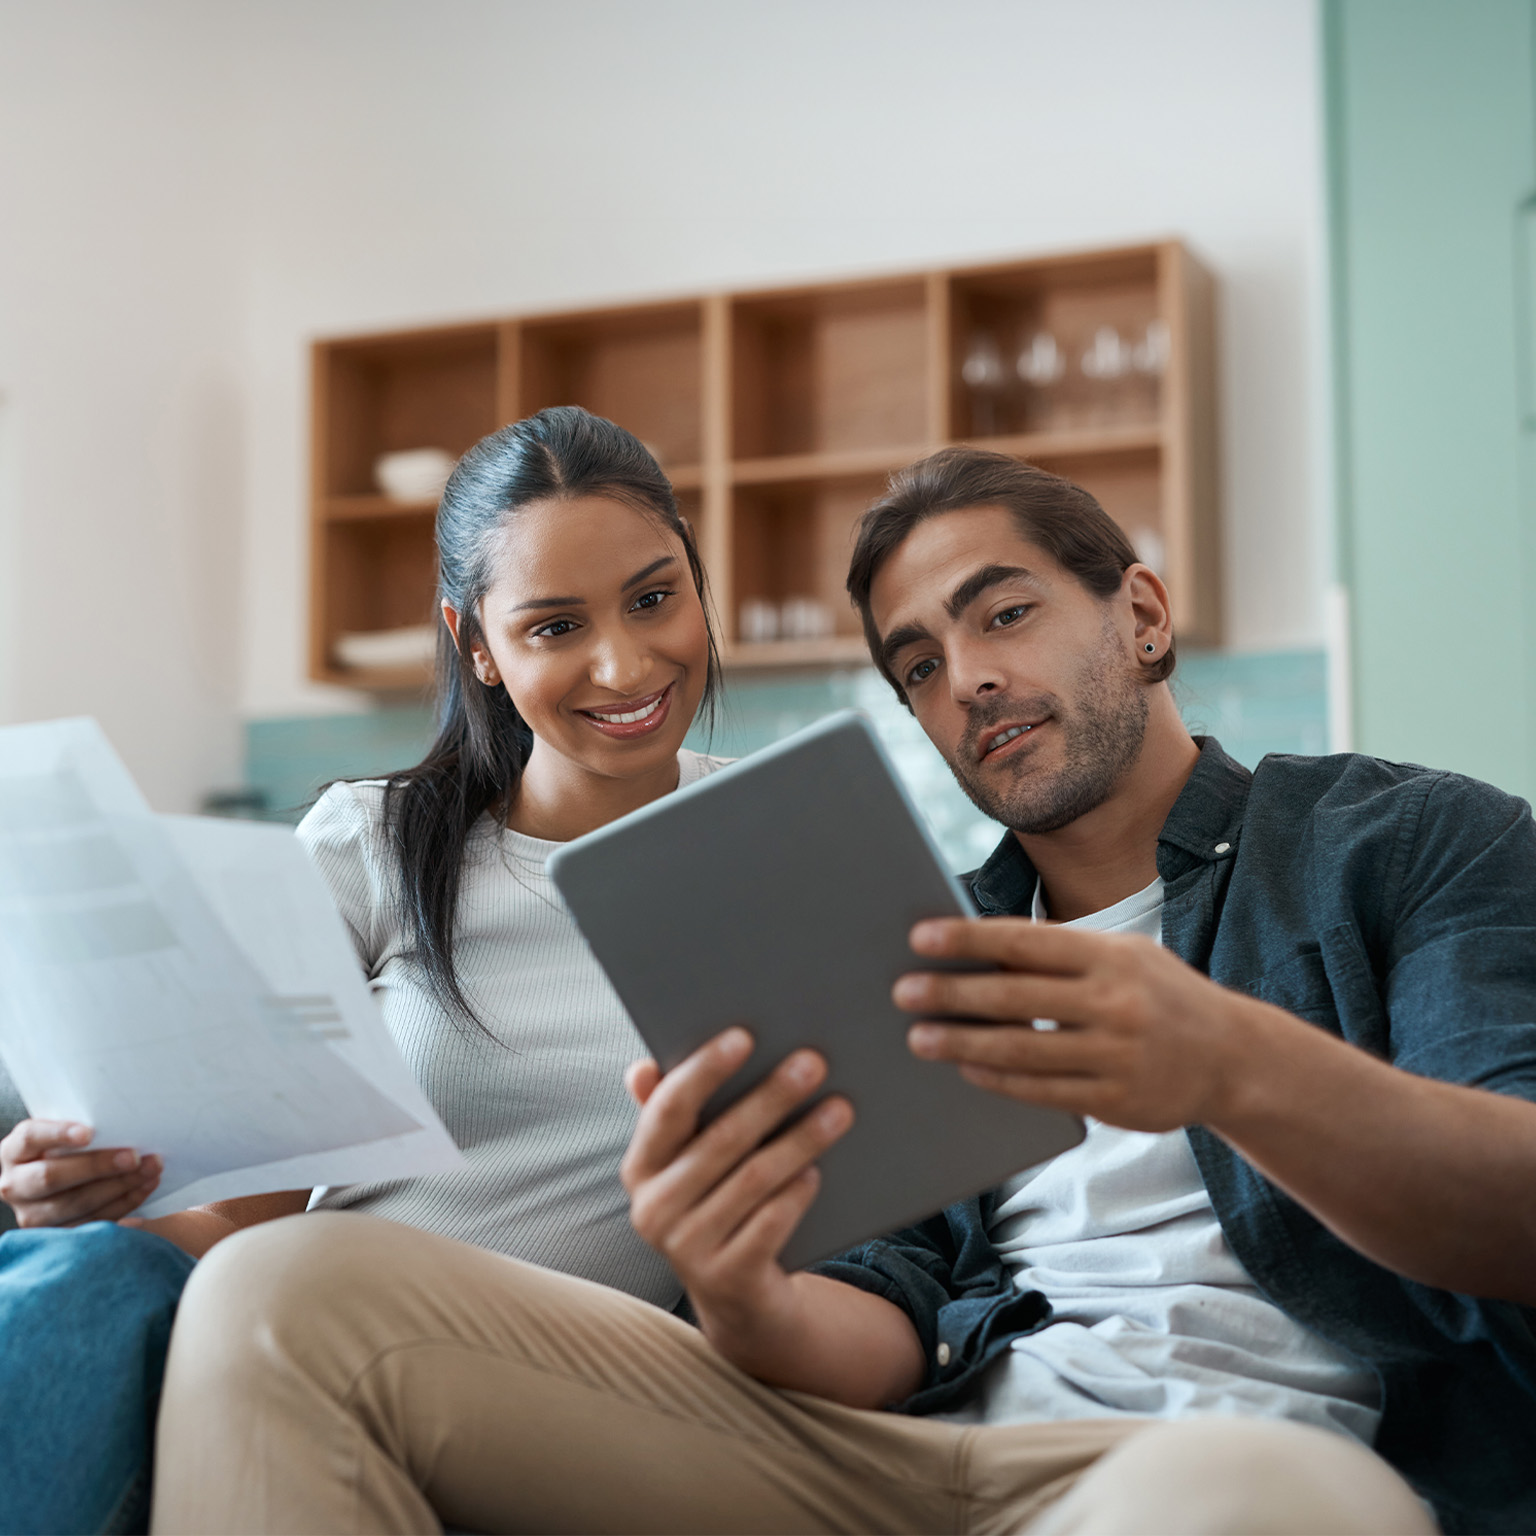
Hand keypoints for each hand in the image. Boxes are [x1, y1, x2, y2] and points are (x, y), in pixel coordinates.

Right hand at [0, 1119, 161, 1226]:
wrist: (62, 1175)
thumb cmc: (68, 1147)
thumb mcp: (65, 1132)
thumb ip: (82, 1127)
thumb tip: (121, 1119)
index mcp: (14, 1151)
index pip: (30, 1138)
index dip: (58, 1134)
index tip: (89, 1132)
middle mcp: (15, 1185)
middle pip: (51, 1177)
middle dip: (97, 1166)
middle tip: (134, 1157)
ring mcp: (32, 1214)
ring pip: (74, 1204)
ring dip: (119, 1186)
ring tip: (151, 1169)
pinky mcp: (56, 1234)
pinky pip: (92, 1221)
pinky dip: (125, 1203)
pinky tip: (145, 1186)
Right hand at [620, 1028, 853, 1352]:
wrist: (740, 1297)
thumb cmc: (717, 1203)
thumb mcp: (690, 1162)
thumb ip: (670, 1112)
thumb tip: (641, 1068)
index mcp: (641, 1167)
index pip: (668, 1109)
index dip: (704, 1069)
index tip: (744, 1035)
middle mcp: (654, 1209)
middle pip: (721, 1140)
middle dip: (771, 1096)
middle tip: (813, 1062)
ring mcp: (688, 1250)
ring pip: (753, 1179)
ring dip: (800, 1139)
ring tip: (838, 1110)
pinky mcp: (728, 1279)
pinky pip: (770, 1224)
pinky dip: (796, 1193)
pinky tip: (817, 1171)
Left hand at [894, 918, 1262, 1131]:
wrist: (1233, 1058)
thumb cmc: (1158, 995)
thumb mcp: (1123, 957)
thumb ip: (1060, 954)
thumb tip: (980, 951)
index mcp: (1111, 956)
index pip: (1026, 941)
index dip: (970, 939)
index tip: (921, 937)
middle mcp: (1115, 1004)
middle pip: (1015, 998)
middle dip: (952, 994)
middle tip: (902, 992)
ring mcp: (1117, 1056)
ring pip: (1021, 1050)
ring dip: (962, 1043)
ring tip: (919, 1037)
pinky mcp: (1116, 1103)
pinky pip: (1041, 1091)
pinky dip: (998, 1079)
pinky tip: (966, 1068)